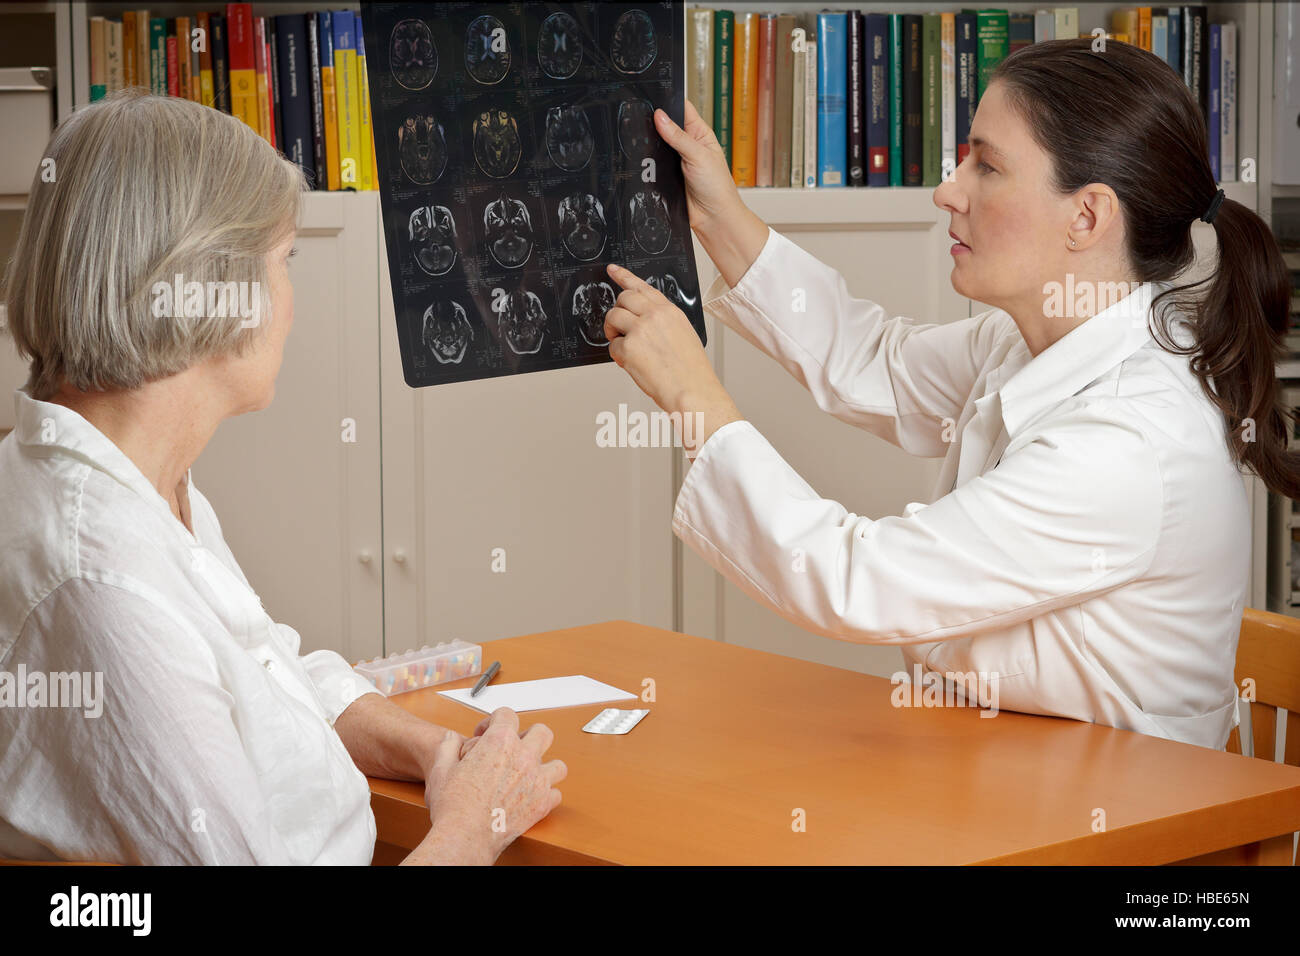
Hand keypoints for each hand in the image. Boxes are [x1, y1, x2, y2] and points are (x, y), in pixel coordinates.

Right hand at [422, 708, 565, 864]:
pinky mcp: (542, 804)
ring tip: (529, 773)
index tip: (484, 735)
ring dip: (545, 766)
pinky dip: (546, 794)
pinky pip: (556, 793)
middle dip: (528, 736)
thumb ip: (447, 747)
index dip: (493, 721)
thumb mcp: (441, 769)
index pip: (507, 714)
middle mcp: (523, 757)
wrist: (464, 837)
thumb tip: (452, 738)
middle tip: (514, 749)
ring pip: (558, 764)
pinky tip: (531, 796)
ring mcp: (537, 780)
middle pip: (542, 732)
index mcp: (499, 742)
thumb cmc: (453, 805)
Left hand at [603, 263, 741, 455]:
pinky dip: (618, 355)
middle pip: (623, 299)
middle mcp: (655, 316)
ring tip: (624, 346)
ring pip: (613, 317)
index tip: (613, 271)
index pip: (643, 287)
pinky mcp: (629, 347)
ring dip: (613, 331)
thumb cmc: (690, 371)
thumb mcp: (683, 335)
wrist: (692, 390)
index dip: (624, 277)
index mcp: (669, 312)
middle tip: (619, 329)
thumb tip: (641, 323)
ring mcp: (640, 330)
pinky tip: (631, 364)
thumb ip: (662, 323)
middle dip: (617, 312)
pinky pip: (612, 345)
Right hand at [653, 101, 768, 287]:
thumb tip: (660, 116)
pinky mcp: (665, 175)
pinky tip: (642, 159)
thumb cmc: (718, 187)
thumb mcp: (699, 156)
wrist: (713, 218)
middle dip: (654, 123)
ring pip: (656, 145)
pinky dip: (646, 162)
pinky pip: (651, 164)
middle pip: (665, 125)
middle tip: (643, 119)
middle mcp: (687, 145)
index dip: (669, 102)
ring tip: (641, 139)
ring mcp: (675, 160)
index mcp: (699, 133)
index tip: (654, 98)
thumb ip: (678, 137)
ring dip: (650, 144)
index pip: (682, 109)